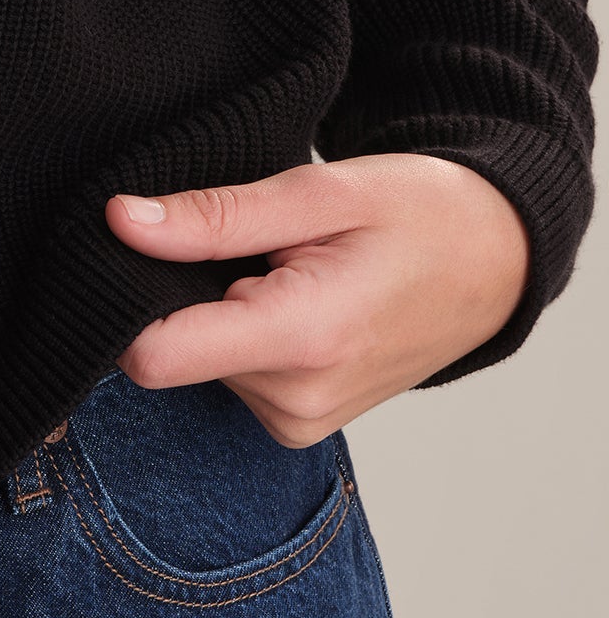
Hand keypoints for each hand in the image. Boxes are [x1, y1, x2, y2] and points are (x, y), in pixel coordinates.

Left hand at [105, 154, 530, 446]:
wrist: (496, 264)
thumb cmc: (420, 215)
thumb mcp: (320, 193)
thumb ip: (215, 216)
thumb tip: (121, 222)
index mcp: (302, 339)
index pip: (155, 355)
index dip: (130, 299)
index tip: (149, 249)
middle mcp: (296, 401)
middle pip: (172, 352)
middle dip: (189, 293)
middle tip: (251, 246)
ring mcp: (299, 421)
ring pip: (199, 362)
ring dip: (220, 310)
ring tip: (282, 268)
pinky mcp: (298, 423)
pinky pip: (230, 376)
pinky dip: (243, 332)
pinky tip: (288, 296)